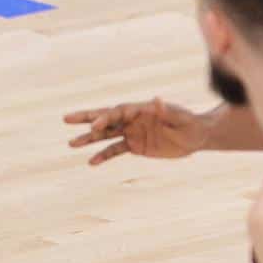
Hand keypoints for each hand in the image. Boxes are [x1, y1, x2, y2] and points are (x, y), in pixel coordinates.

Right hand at [62, 99, 208, 164]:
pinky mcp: (135, 146)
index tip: (93, 126)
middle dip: (85, 119)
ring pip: (105, 135)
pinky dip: (103, 156)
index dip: (104, 118)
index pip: (117, 112)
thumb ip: (167, 111)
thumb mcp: (180, 118)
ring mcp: (131, 132)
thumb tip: (157, 100)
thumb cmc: (190, 123)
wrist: (196, 137)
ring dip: (89, 139)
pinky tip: (91, 162)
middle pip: (105, 118)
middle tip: (66, 119)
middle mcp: (132, 120)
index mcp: (140, 109)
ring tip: (71, 144)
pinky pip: (115, 151)